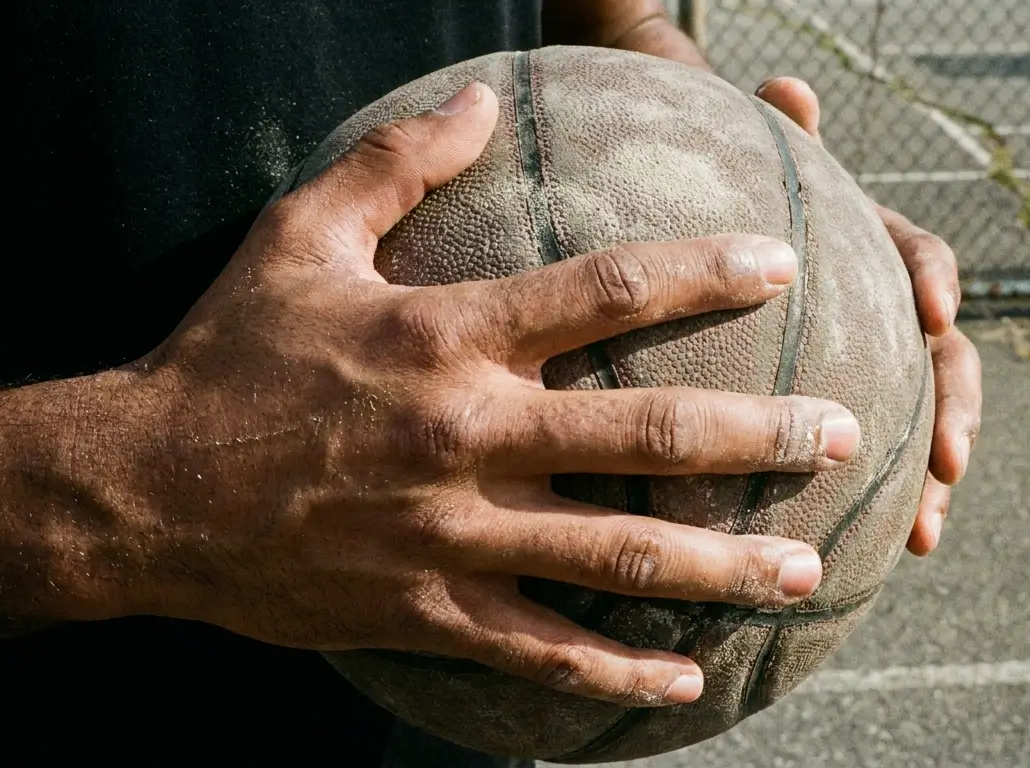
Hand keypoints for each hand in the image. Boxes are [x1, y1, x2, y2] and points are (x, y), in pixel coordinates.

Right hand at [114, 83, 860, 705]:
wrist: (138, 490)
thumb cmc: (226, 354)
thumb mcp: (298, 235)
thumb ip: (397, 160)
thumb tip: (486, 95)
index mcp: (446, 336)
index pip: (603, 293)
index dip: (703, 272)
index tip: (782, 264)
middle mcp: (466, 437)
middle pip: (644, 439)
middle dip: (758, 436)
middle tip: (842, 434)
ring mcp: (451, 537)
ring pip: (615, 558)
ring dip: (722, 567)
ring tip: (805, 570)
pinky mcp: (425, 612)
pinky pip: (540, 651)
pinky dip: (617, 669)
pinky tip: (688, 676)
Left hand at [756, 77, 983, 555]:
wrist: (723, 246)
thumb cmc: (738, 203)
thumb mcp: (759, 169)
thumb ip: (783, 138)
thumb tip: (789, 86)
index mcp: (872, 247)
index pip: (921, 256)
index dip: (936, 281)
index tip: (937, 314)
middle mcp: (886, 308)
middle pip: (943, 357)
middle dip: (953, 411)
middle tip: (950, 465)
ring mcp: (876, 364)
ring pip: (922, 420)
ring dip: (930, 477)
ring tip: (923, 532)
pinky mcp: (855, 410)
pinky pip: (885, 459)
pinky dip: (891, 502)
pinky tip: (884, 553)